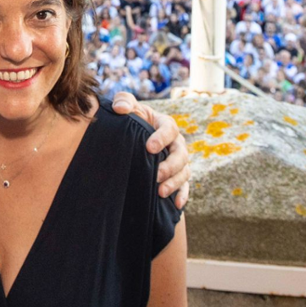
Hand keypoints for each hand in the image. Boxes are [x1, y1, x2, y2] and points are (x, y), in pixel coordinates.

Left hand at [112, 92, 189, 209]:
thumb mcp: (128, 107)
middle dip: (170, 165)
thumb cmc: (132, 119)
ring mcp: (179, 160)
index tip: (149, 148)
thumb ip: (124, 101)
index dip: (162, 138)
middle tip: (156, 175)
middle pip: (181, 153)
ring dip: (175, 182)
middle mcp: (176, 143)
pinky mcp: (178, 175)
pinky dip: (183, 195)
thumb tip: (120, 108)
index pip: (169, 129)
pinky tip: (176, 205)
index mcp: (165, 124)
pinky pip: (185, 186)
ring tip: (161, 192)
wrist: (134, 136)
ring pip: (184, 171)